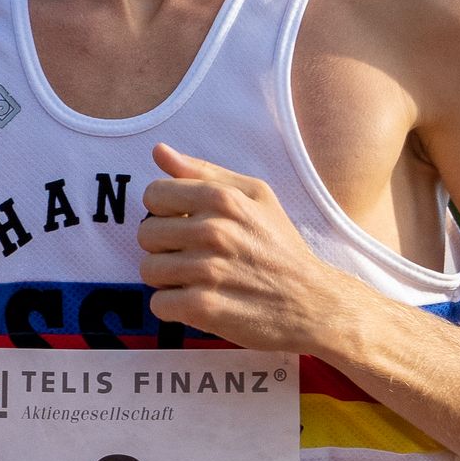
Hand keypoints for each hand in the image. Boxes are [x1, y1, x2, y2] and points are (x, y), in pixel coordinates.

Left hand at [139, 144, 343, 349]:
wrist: (313, 303)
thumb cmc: (281, 247)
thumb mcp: (256, 196)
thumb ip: (204, 172)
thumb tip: (159, 152)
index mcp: (223, 199)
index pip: (154, 194)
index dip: (165, 211)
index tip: (186, 225)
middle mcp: (214, 231)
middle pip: (146, 234)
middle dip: (164, 247)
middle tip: (192, 257)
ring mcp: (208, 271)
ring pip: (148, 271)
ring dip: (167, 280)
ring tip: (196, 281)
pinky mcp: (204, 308)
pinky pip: (158, 304)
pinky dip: (174, 308)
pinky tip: (199, 303)